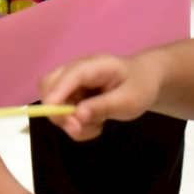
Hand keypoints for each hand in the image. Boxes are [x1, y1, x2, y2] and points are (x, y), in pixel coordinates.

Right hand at [39, 54, 162, 141]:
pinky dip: (76, 125)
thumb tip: (78, 116)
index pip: (70, 75)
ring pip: (54, 104)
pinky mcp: (72, 96)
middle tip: (78, 128)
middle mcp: (77, 71)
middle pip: (49, 85)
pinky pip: (63, 113)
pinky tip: (95, 123)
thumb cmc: (139, 87)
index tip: (53, 112)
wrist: (144, 82)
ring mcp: (72, 84)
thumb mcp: (128, 101)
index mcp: (95, 65)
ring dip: (70, 122)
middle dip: (57, 110)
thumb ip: (103, 107)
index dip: (58, 92)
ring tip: (97, 125)